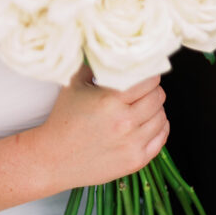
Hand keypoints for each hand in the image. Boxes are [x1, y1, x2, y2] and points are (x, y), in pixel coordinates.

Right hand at [32, 64, 169, 192]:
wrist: (53, 158)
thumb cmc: (63, 121)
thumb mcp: (73, 85)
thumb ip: (93, 66)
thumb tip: (107, 53)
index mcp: (111, 100)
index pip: (149, 81)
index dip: (148, 75)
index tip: (144, 75)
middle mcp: (125, 122)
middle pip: (158, 98)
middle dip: (153, 91)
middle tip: (144, 90)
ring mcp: (132, 143)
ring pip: (162, 117)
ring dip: (156, 110)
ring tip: (144, 107)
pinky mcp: (135, 160)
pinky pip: (161, 139)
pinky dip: (159, 128)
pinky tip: (149, 123)